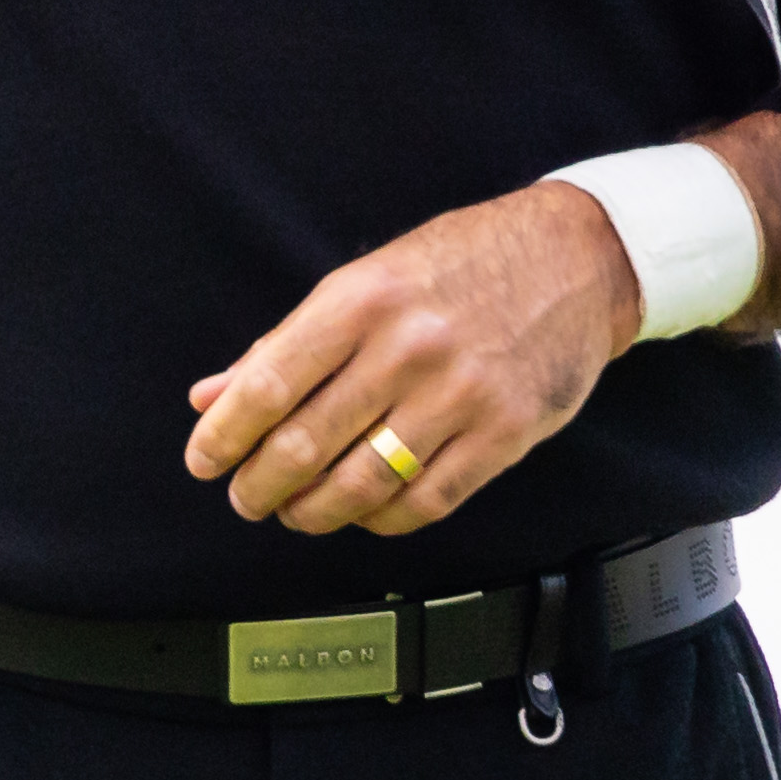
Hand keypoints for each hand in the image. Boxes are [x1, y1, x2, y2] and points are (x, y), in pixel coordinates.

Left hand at [182, 182, 639, 537]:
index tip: (204, 461)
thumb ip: (286, 342)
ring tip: (295, 512)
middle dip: (261, 485)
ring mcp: (460, 396)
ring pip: (363, 485)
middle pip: (308, 443)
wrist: (576, 258)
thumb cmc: (461, 262)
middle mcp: (407, 348)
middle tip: (246, 498)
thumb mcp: (365, 279)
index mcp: (360, 300)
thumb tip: (212, 395)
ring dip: (314, 512)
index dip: (224, 435)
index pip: (268, 385)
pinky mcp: (505, 435)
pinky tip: (362, 514)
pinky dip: (382, 521)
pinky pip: (428, 502)